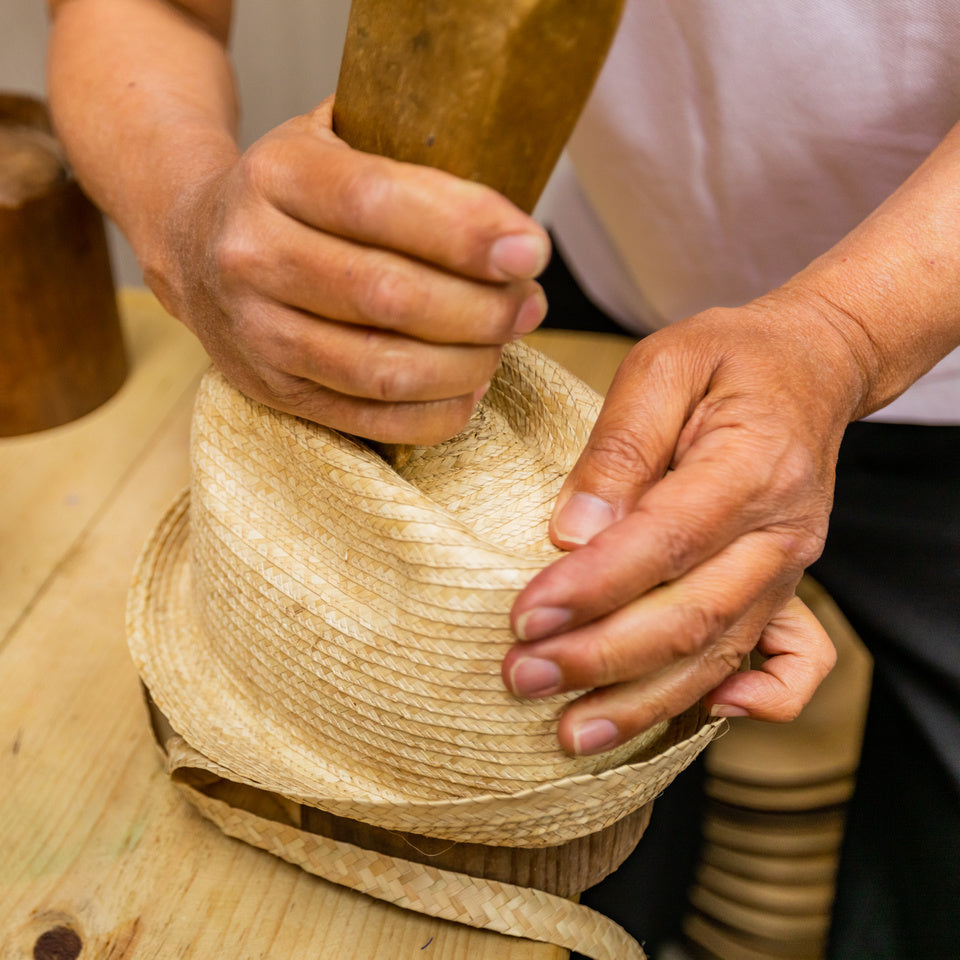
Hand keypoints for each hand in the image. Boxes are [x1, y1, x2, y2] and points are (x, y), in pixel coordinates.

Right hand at [150, 98, 549, 442]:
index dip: (464, 232)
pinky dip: (437, 413)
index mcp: (275, 176)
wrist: (193, 246)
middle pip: (388, 296)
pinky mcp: (274, 391)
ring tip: (504, 342)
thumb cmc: (292, 194)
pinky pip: (372, 420)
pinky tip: (470, 385)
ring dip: (467, 363)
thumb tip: (509, 218)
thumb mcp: (332, 140)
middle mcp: (254, 256)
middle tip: (529, 303)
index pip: (378, 203)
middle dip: (482, 308)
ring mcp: (258, 333)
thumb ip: (408, 154)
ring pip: (383, 368)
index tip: (530, 250)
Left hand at [503, 294, 866, 754]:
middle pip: (690, 615)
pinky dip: (754, 703)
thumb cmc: (727, 360)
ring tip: (569, 731)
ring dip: (643, 701)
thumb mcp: (662, 365)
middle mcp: (779, 532)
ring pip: (720, 654)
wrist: (809, 368)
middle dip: (599, 657)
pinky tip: (703, 720)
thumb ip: (620, 447)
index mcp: (750, 464)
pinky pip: (789, 664)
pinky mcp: (785, 589)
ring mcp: (789, 569)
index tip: (524, 618)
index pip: (665, 542)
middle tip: (521, 677)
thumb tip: (572, 530)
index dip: (592, 587)